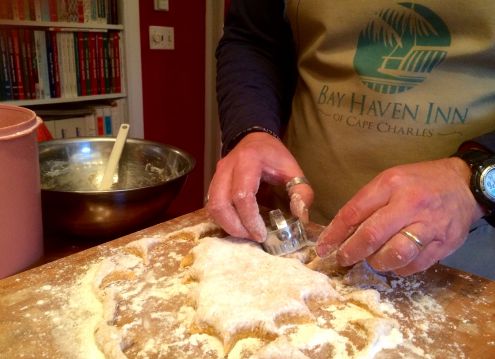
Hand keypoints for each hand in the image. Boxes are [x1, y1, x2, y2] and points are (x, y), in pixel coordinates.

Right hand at [206, 132, 312, 241]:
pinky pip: (212, 204)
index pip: (242, 195)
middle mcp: (227, 167)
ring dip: (227, 224)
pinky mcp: (213, 182)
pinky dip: (223, 219)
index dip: (250, 219)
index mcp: (248, 161)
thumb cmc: (274, 156)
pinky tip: (238, 225)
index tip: (261, 234)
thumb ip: (301, 192)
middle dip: (234, 226)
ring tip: (245, 233)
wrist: (254, 138)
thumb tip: (301, 217)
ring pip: (212, 206)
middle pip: (220, 203)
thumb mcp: (294, 170)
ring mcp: (217, 174)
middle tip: (252, 237)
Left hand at [316, 157, 484, 275]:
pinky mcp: (444, 244)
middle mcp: (410, 204)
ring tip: (371, 260)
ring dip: (376, 263)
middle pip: (372, 235)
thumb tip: (340, 232)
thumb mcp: (389, 181)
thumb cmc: (419, 182)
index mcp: (391, 184)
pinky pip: (415, 266)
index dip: (335, 234)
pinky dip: (398, 269)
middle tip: (343, 259)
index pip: (354, 212)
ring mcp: (430, 225)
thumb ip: (365, 204)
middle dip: (351, 252)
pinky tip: (393, 263)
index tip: (324, 247)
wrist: (463, 185)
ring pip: (394, 254)